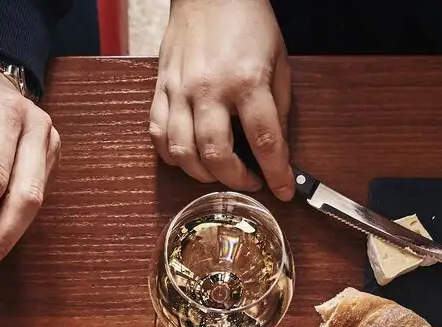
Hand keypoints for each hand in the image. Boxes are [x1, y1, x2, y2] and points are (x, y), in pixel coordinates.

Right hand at [151, 0, 293, 199]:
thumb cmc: (247, 21)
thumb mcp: (279, 61)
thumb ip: (279, 107)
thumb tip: (276, 149)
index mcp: (246, 81)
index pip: (264, 141)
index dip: (277, 173)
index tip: (284, 190)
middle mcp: (209, 89)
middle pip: (216, 155)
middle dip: (236, 180)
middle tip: (250, 180)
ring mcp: (180, 90)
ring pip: (182, 153)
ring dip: (202, 174)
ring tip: (220, 171)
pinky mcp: (161, 88)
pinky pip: (157, 134)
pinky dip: (172, 155)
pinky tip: (189, 155)